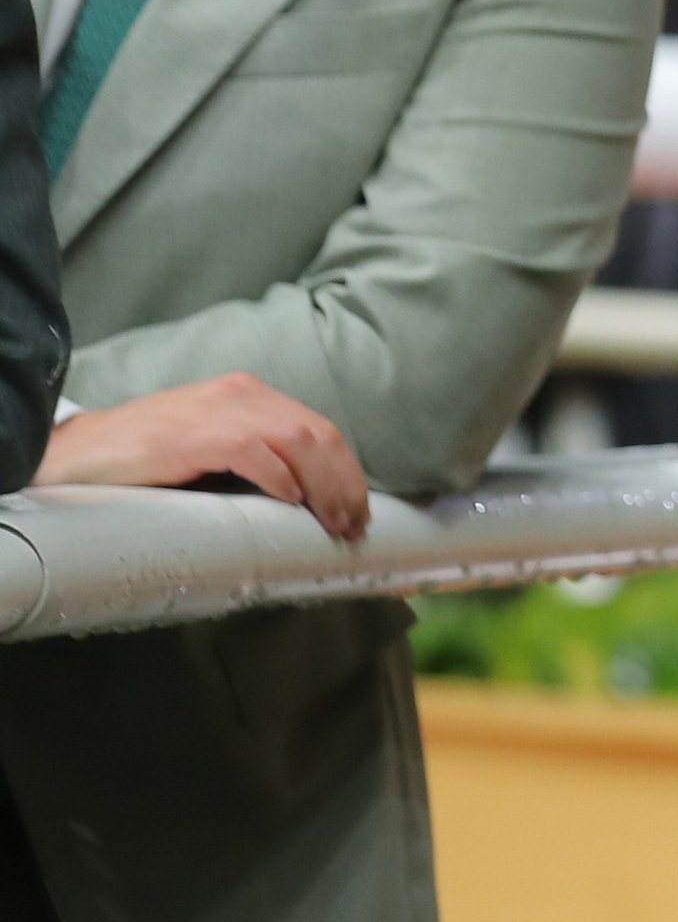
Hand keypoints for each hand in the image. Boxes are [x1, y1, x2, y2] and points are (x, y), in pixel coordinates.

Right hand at [38, 374, 369, 538]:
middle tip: (353, 527)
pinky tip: (289, 500)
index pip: (320, 429)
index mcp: (248, 395)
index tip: (360, 512)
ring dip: (324, 485)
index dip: (348, 472)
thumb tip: (309, 501)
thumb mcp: (211, 451)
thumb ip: (257, 460)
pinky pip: (249, 450)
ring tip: (331, 522)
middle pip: (318, 434)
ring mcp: (210, 411)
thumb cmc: (144, 461)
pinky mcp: (184, 435)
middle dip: (346, 483)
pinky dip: (277, 475)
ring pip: (297, 438)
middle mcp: (236, 394)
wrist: (72, 454)